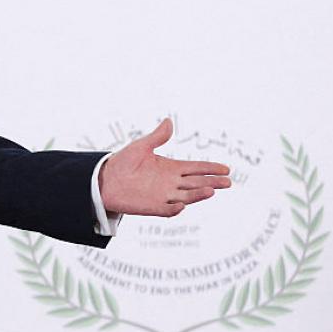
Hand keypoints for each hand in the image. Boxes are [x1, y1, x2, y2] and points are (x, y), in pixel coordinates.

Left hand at [99, 117, 230, 216]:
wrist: (105, 179)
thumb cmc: (123, 162)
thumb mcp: (140, 146)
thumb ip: (156, 137)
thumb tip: (168, 121)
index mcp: (171, 167)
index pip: (196, 168)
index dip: (210, 168)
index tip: (225, 169)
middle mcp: (171, 182)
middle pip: (197, 183)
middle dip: (212, 182)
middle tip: (227, 181)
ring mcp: (164, 196)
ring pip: (187, 196)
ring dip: (198, 195)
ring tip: (210, 191)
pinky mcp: (153, 207)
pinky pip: (168, 210)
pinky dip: (176, 209)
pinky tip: (182, 204)